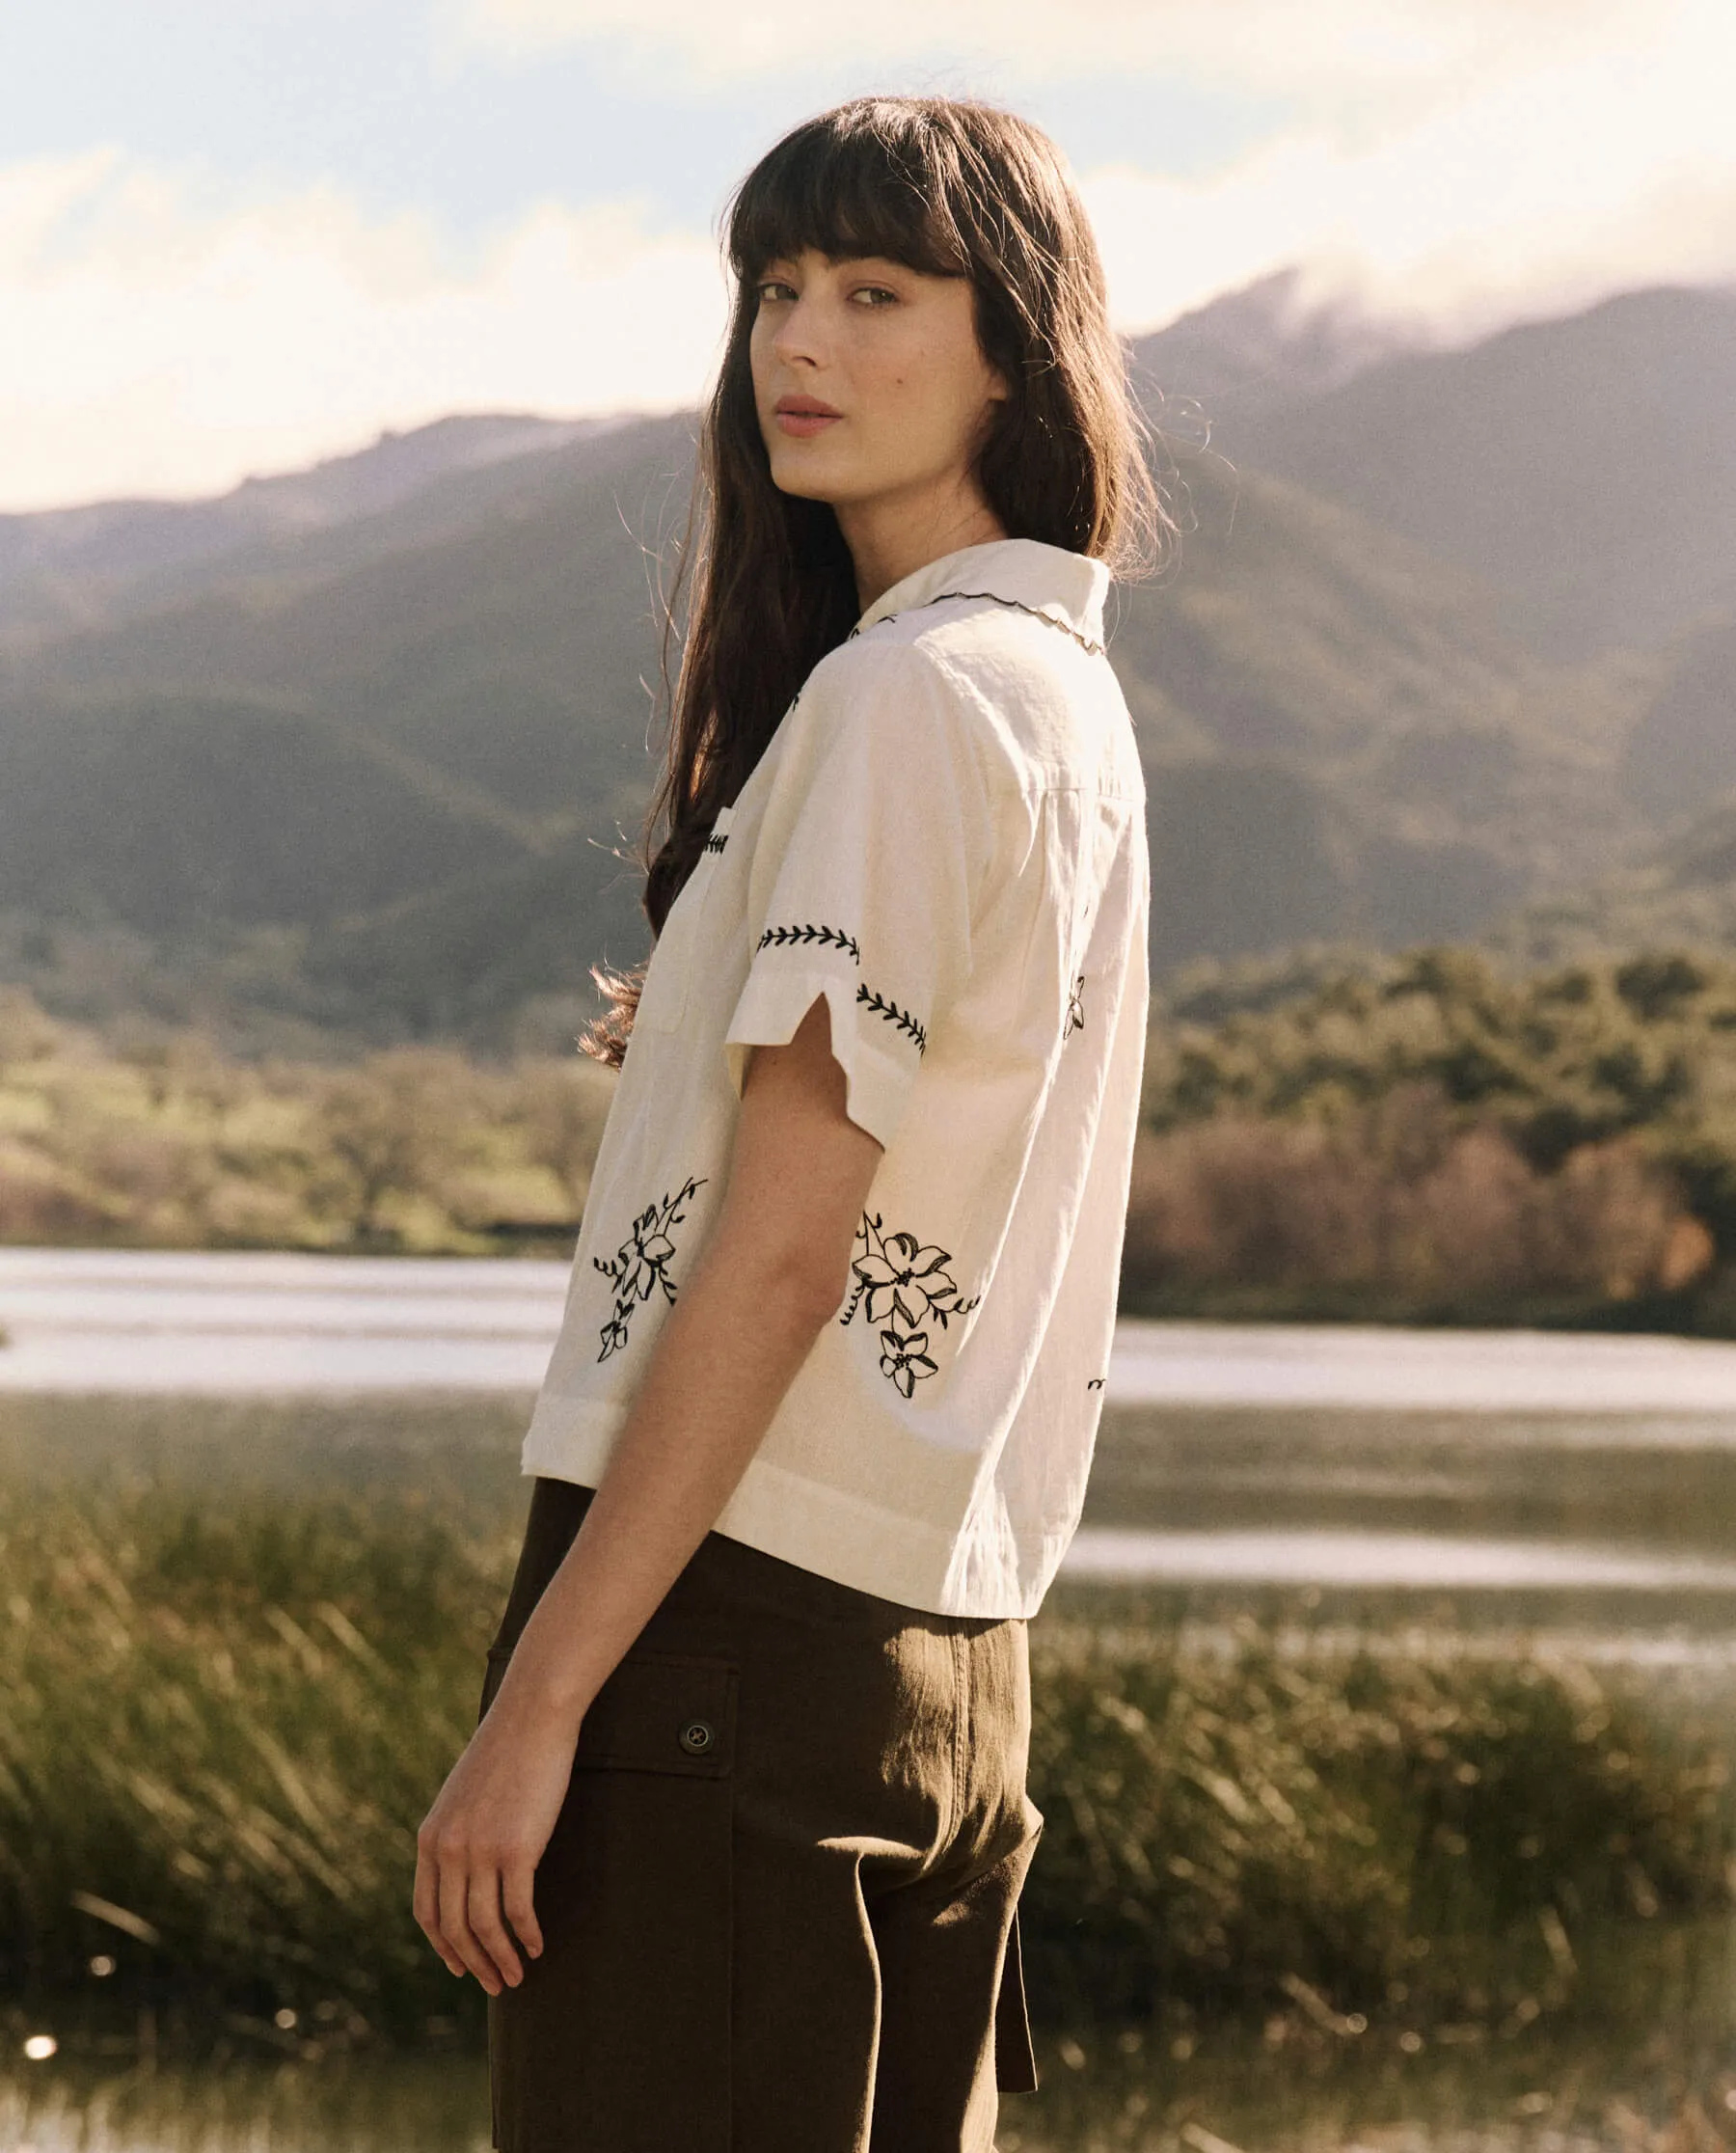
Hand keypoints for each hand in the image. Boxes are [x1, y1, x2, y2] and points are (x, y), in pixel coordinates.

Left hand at [413, 1677, 580, 1995]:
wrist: (531, 1717)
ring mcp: (480, 1851)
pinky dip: (526, 1935)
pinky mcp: (516, 1850)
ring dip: (501, 1959)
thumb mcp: (465, 1794)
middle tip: (496, 1984)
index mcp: (430, 1838)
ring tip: (518, 1976)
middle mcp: (447, 1850)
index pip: (426, 1911)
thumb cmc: (506, 1751)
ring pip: (485, 1926)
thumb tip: (465, 1868)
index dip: (443, 1946)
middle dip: (475, 1963)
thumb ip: (458, 1831)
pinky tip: (538, 1945)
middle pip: (454, 1927)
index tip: (461, 1967)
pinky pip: (518, 1910)